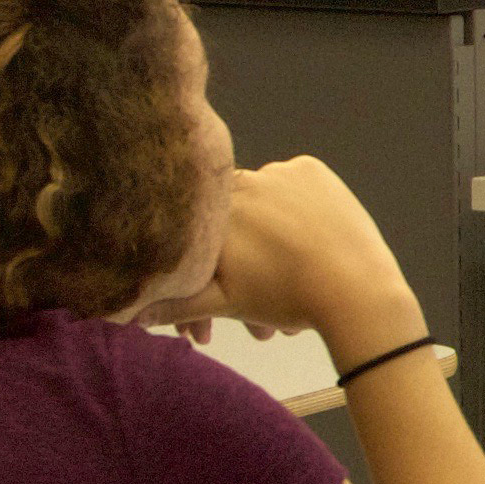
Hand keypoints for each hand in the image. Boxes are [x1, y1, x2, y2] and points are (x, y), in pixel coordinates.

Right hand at [150, 157, 428, 353]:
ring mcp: (276, 172)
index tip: (217, 295)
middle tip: (257, 299)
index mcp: (212, 216)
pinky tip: (301, 237)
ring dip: (265, 238)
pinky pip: (290, 182)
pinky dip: (290, 206)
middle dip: (235, 261)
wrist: (358, 289)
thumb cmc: (287, 299)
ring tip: (286, 285)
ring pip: (258, 201)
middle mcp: (237, 185)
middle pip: (227, 216)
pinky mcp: (310, 169)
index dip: (200, 267)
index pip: (193, 231)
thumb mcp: (226, 303)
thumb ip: (175, 303)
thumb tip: (126, 314)